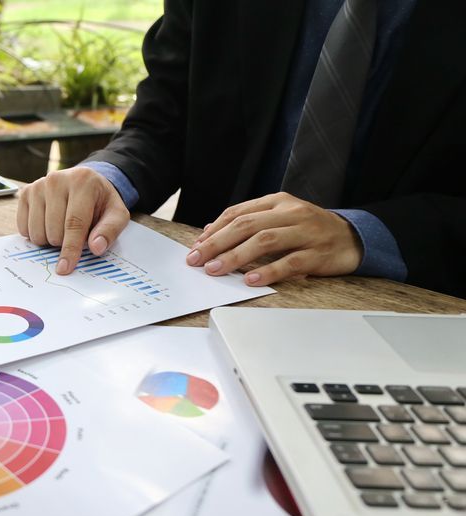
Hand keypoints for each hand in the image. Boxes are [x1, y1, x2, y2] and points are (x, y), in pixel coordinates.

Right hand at [16, 167, 128, 274]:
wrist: (85, 184)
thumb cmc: (100, 202)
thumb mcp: (116, 214)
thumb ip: (109, 231)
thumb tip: (96, 248)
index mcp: (82, 182)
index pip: (74, 223)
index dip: (70, 249)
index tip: (65, 268)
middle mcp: (56, 180)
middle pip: (53, 231)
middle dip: (63, 243)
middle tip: (75, 234)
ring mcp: (38, 186)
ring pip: (37, 232)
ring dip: (49, 240)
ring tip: (62, 227)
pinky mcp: (25, 193)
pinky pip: (24, 228)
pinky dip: (36, 234)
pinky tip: (48, 224)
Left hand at [186, 192, 363, 285]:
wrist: (353, 238)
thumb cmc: (309, 230)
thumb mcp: (279, 218)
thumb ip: (249, 223)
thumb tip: (209, 233)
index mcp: (277, 202)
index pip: (238, 212)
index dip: (214, 230)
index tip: (195, 246)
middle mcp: (290, 213)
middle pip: (246, 225)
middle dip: (216, 243)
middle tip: (196, 260)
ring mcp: (306, 232)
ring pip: (265, 241)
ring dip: (236, 256)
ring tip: (216, 270)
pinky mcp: (318, 253)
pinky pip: (289, 262)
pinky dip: (268, 271)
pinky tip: (249, 279)